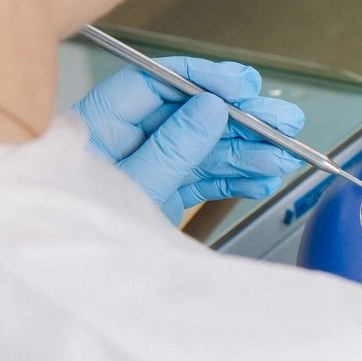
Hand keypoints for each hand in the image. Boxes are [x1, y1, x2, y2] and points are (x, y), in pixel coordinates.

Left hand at [76, 58, 306, 223]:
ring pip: (205, 148)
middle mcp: (125, 139)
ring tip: (282, 156)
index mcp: (100, 123)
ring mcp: (146, 165)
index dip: (204, 78)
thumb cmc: (83, 227)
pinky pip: (202, 177)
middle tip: (282, 119)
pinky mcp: (161, 190)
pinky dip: (234, 179)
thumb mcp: (134, 185)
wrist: (80, 282)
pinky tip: (261, 179)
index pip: (156, 82)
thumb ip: (173, 146)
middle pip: (190, 113)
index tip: (242, 85)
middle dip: (242, 119)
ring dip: (248, 153)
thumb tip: (210, 108)